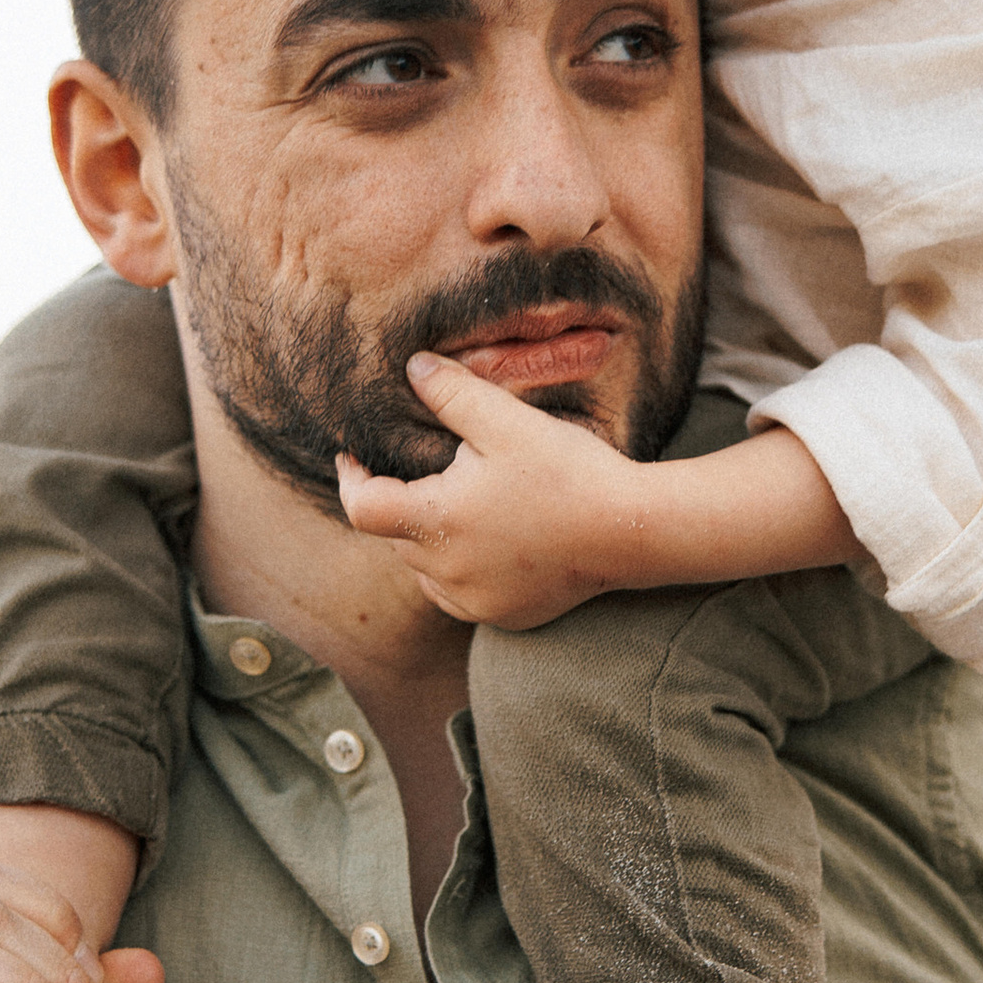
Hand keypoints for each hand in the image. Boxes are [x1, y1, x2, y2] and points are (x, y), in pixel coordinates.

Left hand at [336, 352, 641, 627]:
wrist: (631, 530)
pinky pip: (460, 593)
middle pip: (396, 536)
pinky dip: (462, 567)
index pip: (361, 508)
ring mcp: (474, 600)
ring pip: (426, 568)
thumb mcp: (506, 422)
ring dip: (432, 538)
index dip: (351, 478)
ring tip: (468, 503)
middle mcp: (445, 572)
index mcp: (436, 521)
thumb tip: (412, 367)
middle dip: (405, 501)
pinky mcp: (503, 616)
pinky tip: (493, 540)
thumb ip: (451, 393)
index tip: (355, 456)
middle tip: (440, 467)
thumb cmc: (567, 472)